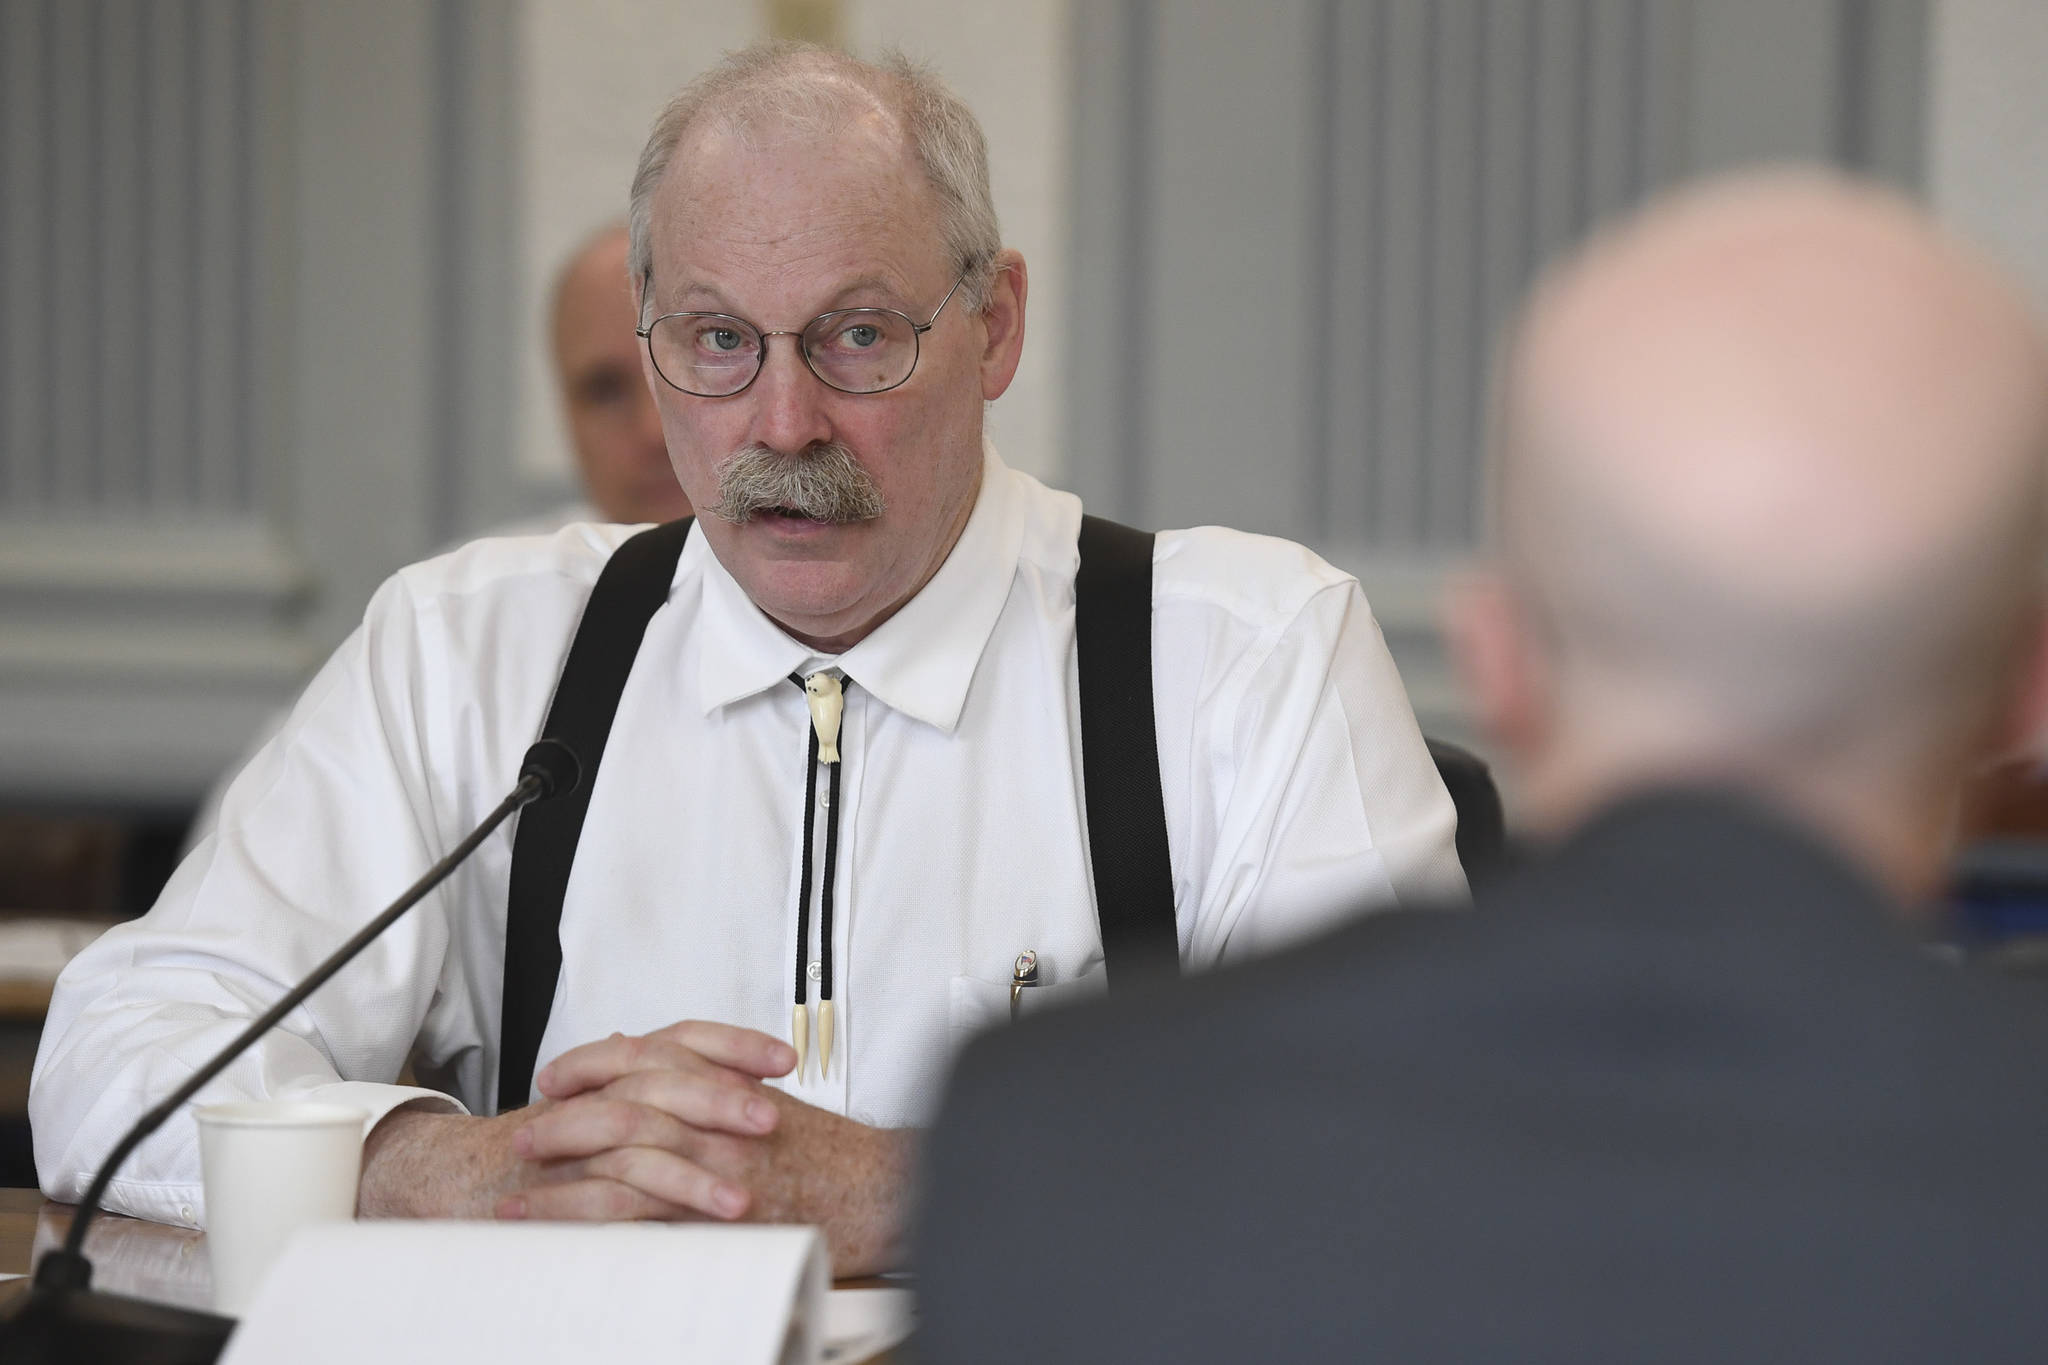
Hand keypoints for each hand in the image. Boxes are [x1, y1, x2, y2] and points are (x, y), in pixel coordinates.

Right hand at [354, 1021, 789, 1221]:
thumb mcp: (608, 1116)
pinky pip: (600, 1196)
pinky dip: (640, 1213)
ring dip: (694, 1170)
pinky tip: (679, 1235)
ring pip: (635, 1134)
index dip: (732, 1043)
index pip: (680, 1037)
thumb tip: (733, 1087)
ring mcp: (570, 1139)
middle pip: (663, 1076)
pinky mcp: (551, 1189)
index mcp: (617, 1072)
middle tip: (772, 1119)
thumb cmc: (541, 1153)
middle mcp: (594, 1094)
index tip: (784, 1058)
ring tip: (745, 1198)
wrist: (446, 1180)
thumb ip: (661, 1098)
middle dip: (722, 1096)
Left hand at [511, 1021, 914, 1273]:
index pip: (648, 1053)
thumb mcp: (775, 1102)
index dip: (592, 1062)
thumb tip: (658, 1062)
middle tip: (523, 1134)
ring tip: (518, 1195)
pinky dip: (587, 1220)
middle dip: (563, 1117)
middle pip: (623, 1098)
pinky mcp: (720, 1212)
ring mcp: (720, 1161)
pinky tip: (557, 1232)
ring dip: (562, 1175)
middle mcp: (721, 1113)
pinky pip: (639, 1214)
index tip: (554, 1077)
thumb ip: (719, 1080)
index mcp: (731, 1080)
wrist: (888, 1192)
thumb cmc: (839, 1156)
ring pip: (622, 1154)